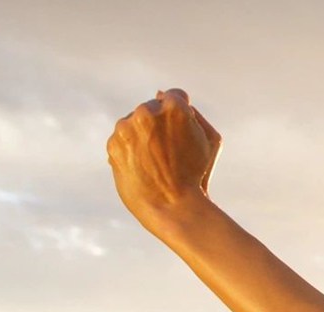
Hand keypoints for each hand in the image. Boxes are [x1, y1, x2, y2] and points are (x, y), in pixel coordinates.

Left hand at [107, 87, 221, 232]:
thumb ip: (193, 114)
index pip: (175, 96)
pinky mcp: (112, 143)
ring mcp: (126, 127)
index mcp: (174, 107)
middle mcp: (146, 112)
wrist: (172, 207)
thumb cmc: (196, 174)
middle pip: (152, 108)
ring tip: (156, 162)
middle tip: (169, 153)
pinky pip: (122, 140)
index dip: (181, 116)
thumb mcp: (210, 141)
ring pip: (134, 123)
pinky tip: (143, 167)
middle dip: (159, 125)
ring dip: (143, 137)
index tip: (182, 134)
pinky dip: (130, 151)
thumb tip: (161, 93)